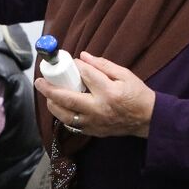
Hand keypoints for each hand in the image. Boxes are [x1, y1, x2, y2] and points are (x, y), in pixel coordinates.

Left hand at [34, 51, 154, 138]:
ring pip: (65, 115)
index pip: (86, 75)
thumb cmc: (137, 94)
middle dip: (49, 88)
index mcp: (109, 92)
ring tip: (46, 93)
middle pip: (67, 98)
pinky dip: (62, 114)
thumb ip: (103, 65)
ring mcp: (94, 123)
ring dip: (52, 103)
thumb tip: (82, 57)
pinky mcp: (93, 132)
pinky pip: (71, 124)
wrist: (148, 119)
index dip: (76, 66)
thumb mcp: (125, 75)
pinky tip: (59, 106)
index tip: (71, 61)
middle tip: (39, 80)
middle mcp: (98, 109)